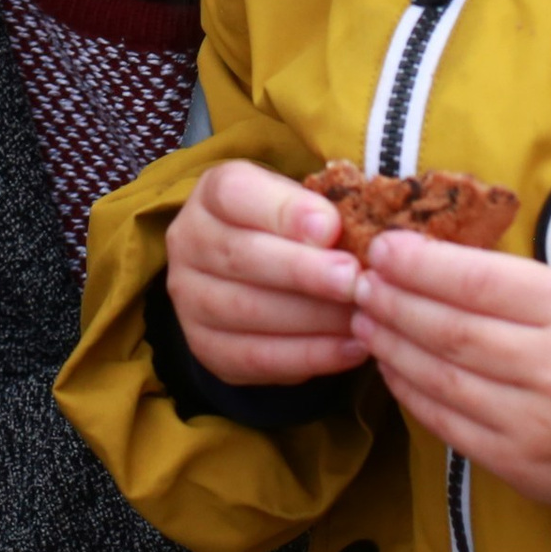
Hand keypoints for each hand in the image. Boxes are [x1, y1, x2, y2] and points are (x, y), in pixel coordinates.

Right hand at [166, 159, 365, 388]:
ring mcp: (190, 298)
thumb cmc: (288, 229)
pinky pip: (256, 358)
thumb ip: (316, 211)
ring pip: (248, 311)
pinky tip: (350, 348)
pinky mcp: (206, 346)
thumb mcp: (299, 202)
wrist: (256, 271)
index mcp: (212, 194)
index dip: (283, 211)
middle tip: (353, 280)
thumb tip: (335, 233)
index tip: (331, 227)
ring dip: (312, 318)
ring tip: (361, 317)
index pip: (234, 193)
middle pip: (240, 256)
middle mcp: (189, 243)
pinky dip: (309, 356)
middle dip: (303, 271)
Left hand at [352, 232, 550, 509]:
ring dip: (392, 345)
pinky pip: (449, 423)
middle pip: (451, 331)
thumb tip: (419, 259)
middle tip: (360, 284)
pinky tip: (392, 366)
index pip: (478, 282)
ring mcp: (537, 425)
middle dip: (394, 303)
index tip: (382, 249)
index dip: (420, 265)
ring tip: (365, 320)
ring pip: (442, 378)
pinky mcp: (522, 466)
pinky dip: (411, 392)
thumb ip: (505, 278)